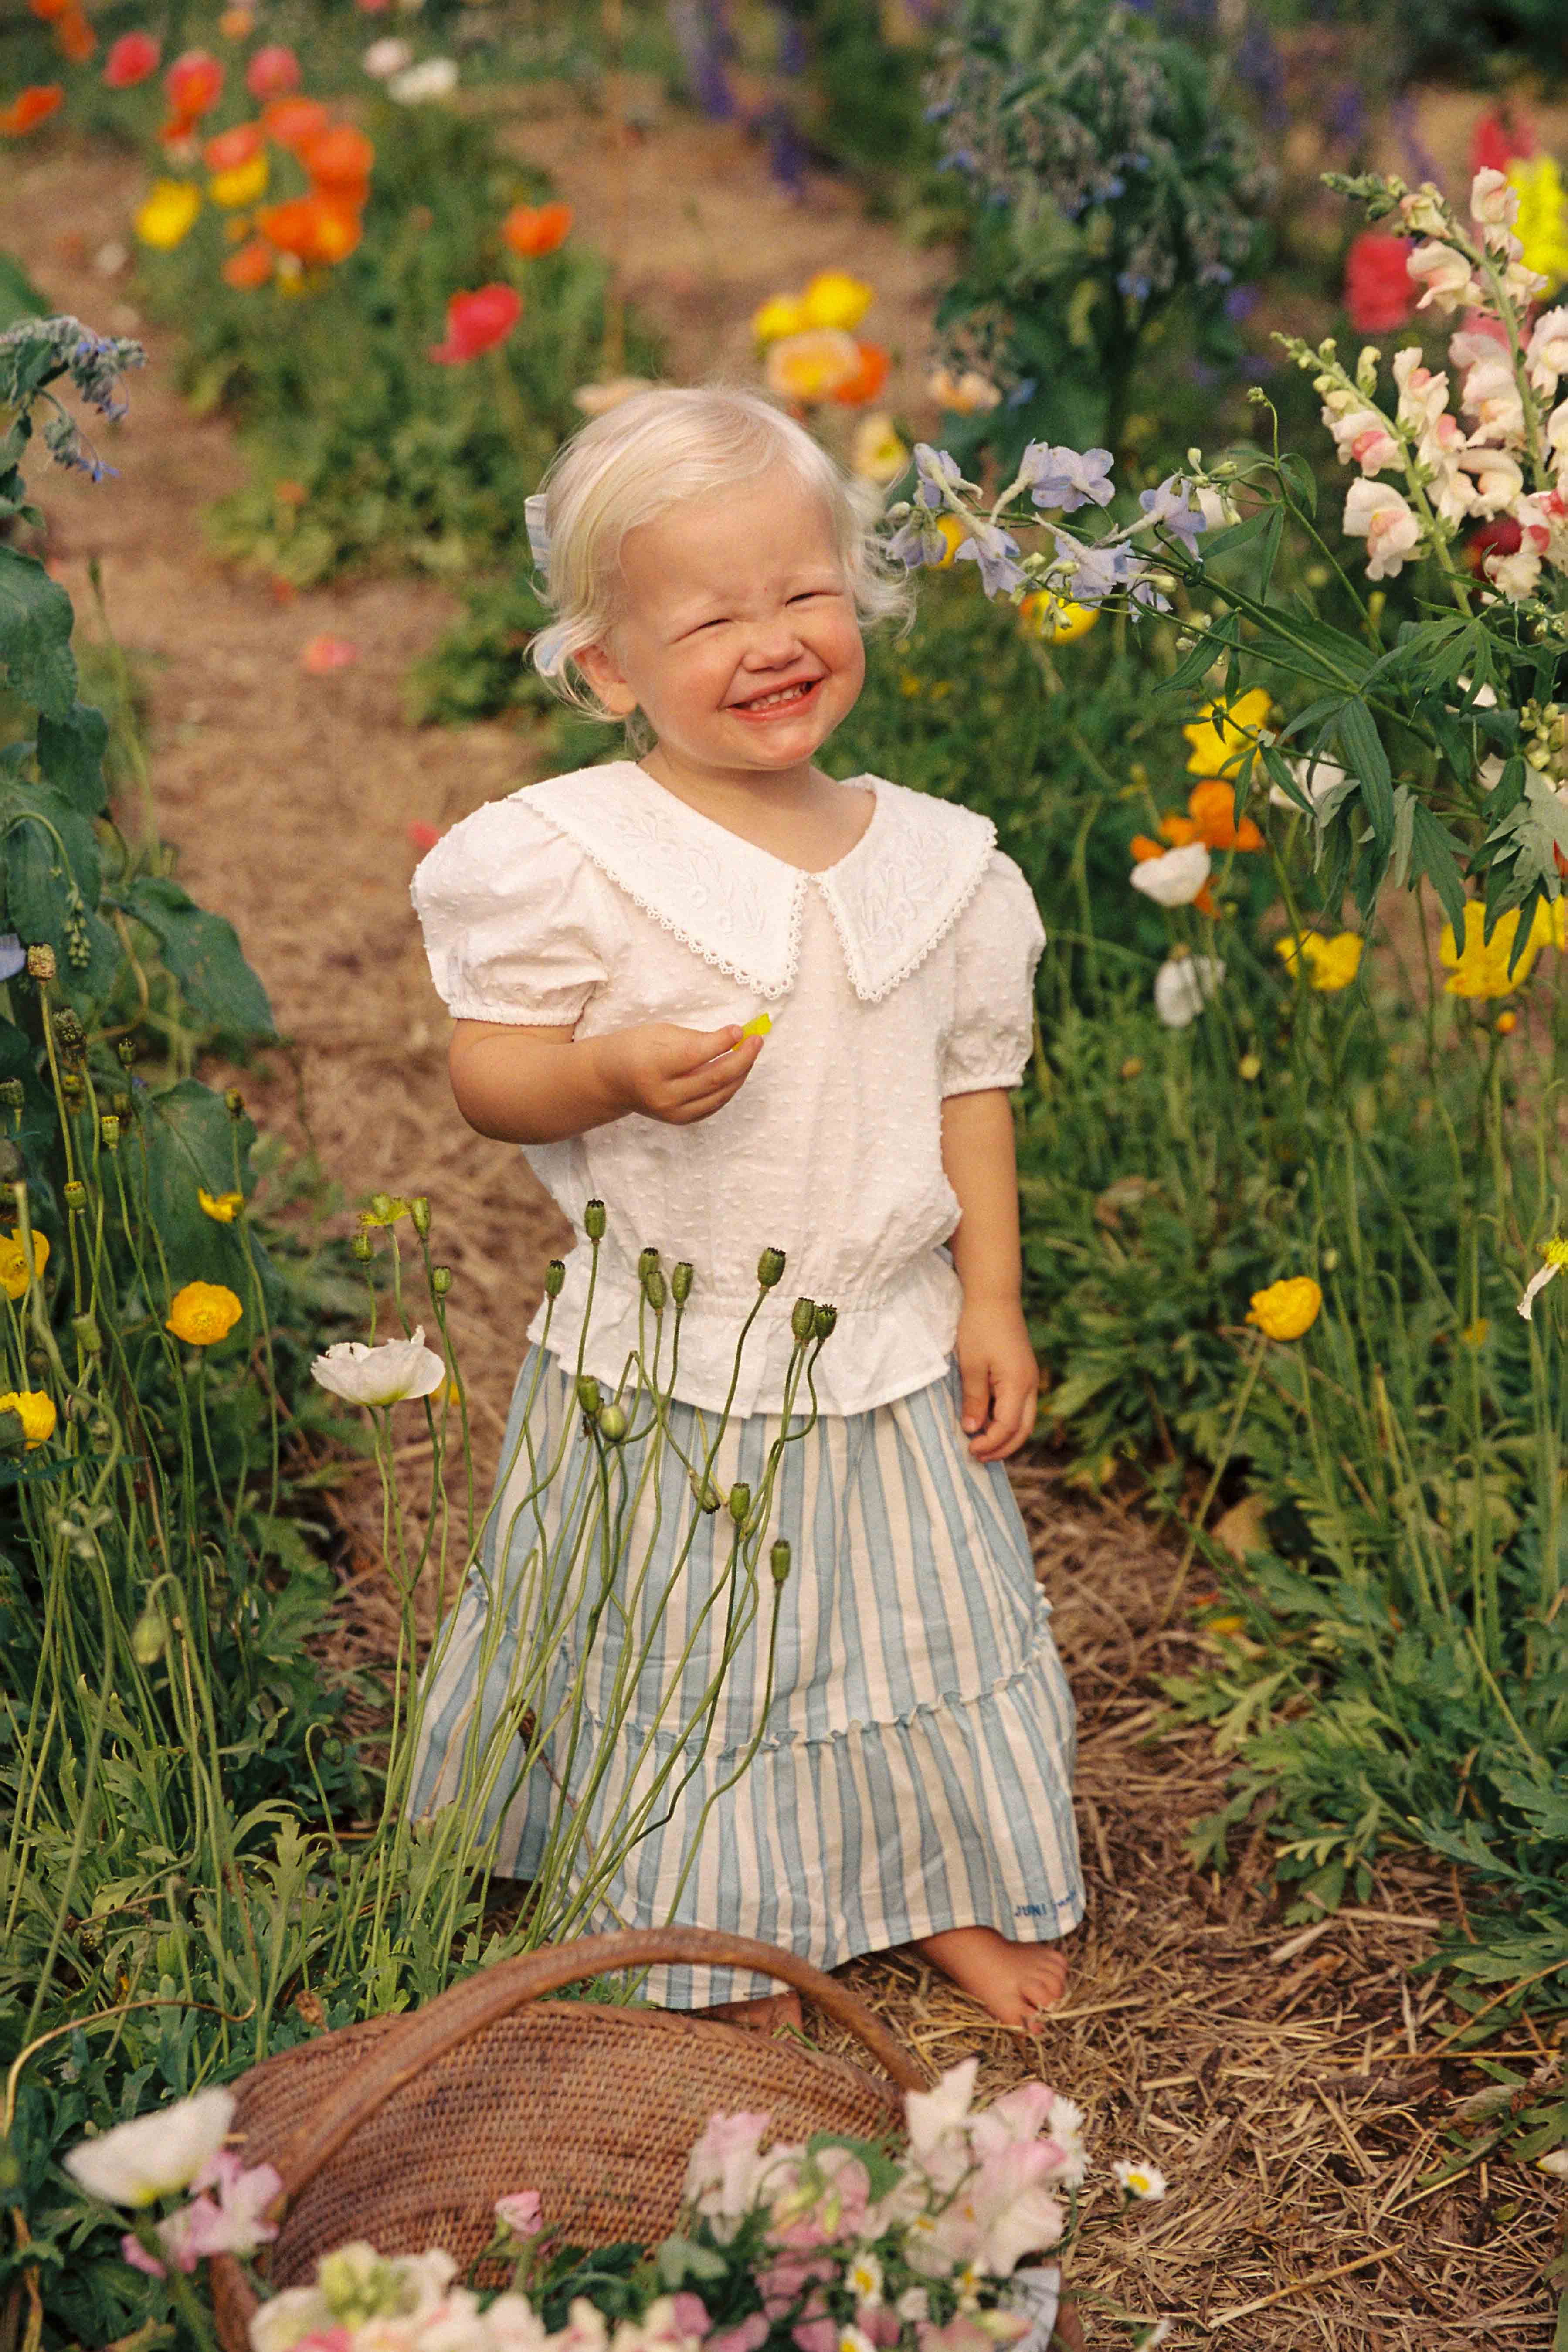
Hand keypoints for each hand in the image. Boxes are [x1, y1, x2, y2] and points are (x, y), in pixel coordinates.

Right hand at [591, 1022, 763, 1126]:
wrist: (610, 1081)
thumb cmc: (635, 1048)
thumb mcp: (659, 1032)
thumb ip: (696, 1038)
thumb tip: (733, 1038)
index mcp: (653, 1066)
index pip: (697, 1054)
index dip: (723, 1041)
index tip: (739, 1029)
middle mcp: (664, 1094)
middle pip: (715, 1078)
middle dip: (742, 1058)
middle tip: (756, 1040)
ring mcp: (673, 1112)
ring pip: (720, 1094)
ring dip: (741, 1073)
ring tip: (750, 1052)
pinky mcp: (680, 1120)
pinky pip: (714, 1105)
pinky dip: (729, 1088)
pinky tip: (737, 1072)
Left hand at [955, 1295, 1038, 1461]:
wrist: (993, 1295)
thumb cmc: (979, 1326)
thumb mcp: (971, 1366)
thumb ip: (974, 1400)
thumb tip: (973, 1430)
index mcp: (1018, 1384)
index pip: (1008, 1427)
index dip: (990, 1443)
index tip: (970, 1449)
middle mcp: (1030, 1384)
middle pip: (1023, 1429)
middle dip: (1003, 1447)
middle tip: (978, 1456)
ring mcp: (1030, 1377)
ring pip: (1025, 1418)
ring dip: (1006, 1435)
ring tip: (983, 1444)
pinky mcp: (1023, 1371)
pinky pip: (1020, 1405)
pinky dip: (1007, 1419)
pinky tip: (989, 1421)